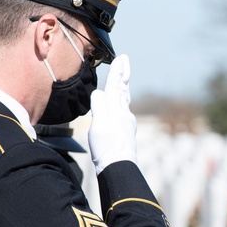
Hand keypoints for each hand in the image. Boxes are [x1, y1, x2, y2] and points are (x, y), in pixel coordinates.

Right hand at [88, 54, 135, 173]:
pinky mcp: (125, 133)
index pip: (116, 86)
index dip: (117, 71)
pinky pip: (123, 112)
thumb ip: (100, 106)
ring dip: (123, 88)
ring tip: (123, 80)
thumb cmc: (107, 148)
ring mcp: (126, 124)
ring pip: (124, 101)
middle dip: (123, 75)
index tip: (121, 58)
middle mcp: (124, 114)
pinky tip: (120, 107)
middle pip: (123, 90)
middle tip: (125, 61)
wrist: (118, 168)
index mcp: (116, 110)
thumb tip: (99, 93)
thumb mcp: (100, 124)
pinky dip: (121, 102)